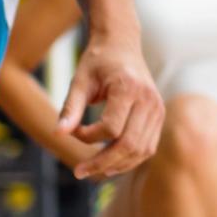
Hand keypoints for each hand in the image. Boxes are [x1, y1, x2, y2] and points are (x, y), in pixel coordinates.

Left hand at [58, 37, 161, 179]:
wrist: (121, 44)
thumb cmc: (97, 62)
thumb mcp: (79, 81)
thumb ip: (70, 108)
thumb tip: (57, 134)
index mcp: (128, 88)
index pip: (110, 128)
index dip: (88, 137)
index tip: (73, 130)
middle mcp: (148, 100)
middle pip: (128, 144)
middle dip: (102, 162)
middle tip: (79, 171)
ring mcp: (157, 108)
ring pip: (141, 150)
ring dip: (117, 165)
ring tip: (94, 169)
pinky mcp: (159, 115)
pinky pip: (148, 146)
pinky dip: (130, 158)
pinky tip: (111, 163)